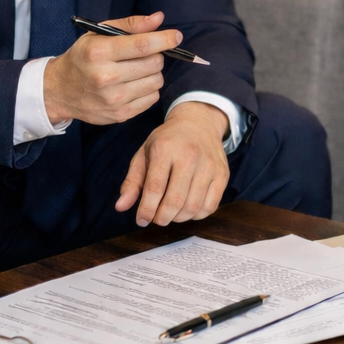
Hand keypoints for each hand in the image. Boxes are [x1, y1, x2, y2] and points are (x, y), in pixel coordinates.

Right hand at [43, 12, 181, 124]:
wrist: (60, 90)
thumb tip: (159, 19)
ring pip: (157, 81)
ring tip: (136, 70)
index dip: (164, 39)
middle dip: (155, 55)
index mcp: (99, 52)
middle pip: (154, 63)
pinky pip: (152, 98)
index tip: (176, 36)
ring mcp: (113, 99)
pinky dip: (148, 89)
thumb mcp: (99, 35)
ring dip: (152, 73)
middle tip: (142, 55)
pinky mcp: (120, 115)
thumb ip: (130, 25)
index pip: (142, 45)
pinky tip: (133, 85)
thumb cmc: (83, 57)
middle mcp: (105, 77)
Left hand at [116, 101, 230, 226]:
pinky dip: (196, 215)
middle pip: (175, 201)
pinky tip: (187, 208)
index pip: (155, 188)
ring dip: (178, 218)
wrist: (198, 123)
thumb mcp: (144, 154)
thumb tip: (120, 207)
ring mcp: (209, 165)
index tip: (141, 220)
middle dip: (162, 218)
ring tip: (171, 213)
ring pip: (193, 207)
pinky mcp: (222, 174)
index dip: (146, 210)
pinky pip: (210, 206)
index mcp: (165, 149)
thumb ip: (132, 182)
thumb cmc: (167, 141)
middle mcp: (189, 156)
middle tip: (157, 219)